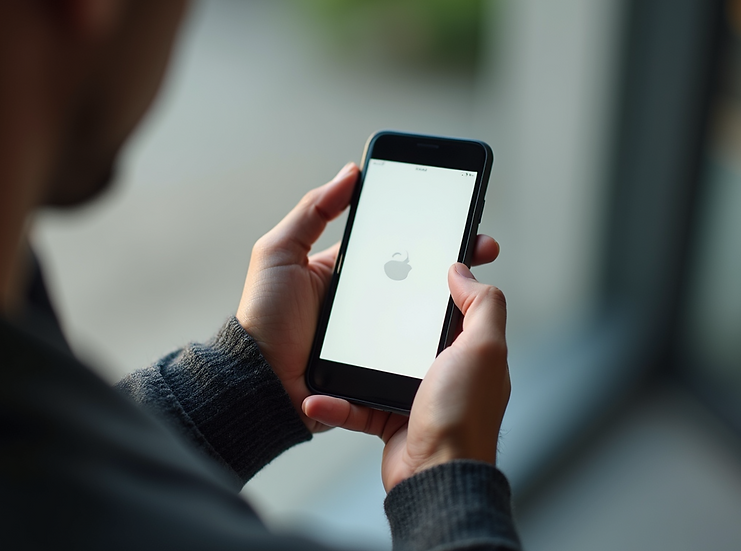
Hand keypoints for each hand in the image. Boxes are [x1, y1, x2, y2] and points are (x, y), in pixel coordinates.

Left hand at [236, 163, 499, 432]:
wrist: (259, 381)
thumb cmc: (263, 317)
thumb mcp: (280, 252)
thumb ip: (312, 211)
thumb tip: (350, 173)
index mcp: (347, 270)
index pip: (396, 243)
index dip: (427, 230)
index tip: (458, 216)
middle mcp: (367, 299)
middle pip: (419, 276)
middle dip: (455, 261)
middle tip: (481, 249)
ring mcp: (376, 333)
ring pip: (423, 312)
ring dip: (453, 301)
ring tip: (476, 286)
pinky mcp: (380, 363)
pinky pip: (412, 349)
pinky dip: (436, 340)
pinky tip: (456, 328)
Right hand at [302, 264, 509, 490]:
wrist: (435, 477)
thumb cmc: (463, 416)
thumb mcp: (484, 348)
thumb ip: (483, 305)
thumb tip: (464, 270)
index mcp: (471, 352)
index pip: (453, 309)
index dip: (434, 286)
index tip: (407, 265)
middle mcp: (445, 373)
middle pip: (408, 335)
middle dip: (382, 321)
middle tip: (356, 301)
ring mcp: (416, 398)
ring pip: (376, 369)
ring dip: (348, 364)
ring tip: (324, 346)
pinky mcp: (390, 421)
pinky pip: (356, 406)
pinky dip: (335, 403)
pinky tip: (316, 397)